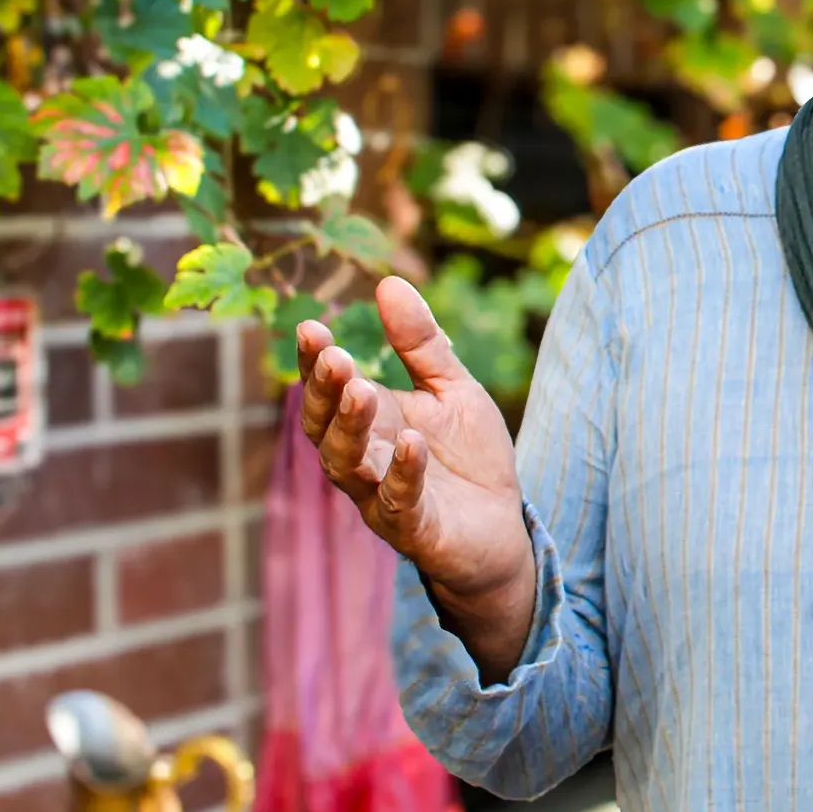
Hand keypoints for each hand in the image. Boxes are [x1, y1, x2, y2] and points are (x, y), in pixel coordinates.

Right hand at [297, 276, 533, 674]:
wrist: (501, 529)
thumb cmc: (467, 458)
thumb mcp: (452, 388)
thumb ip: (422, 343)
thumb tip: (389, 281)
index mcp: (368, 421)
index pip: (327, 389)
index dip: (314, 361)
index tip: (311, 327)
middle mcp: (362, 458)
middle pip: (324, 426)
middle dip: (325, 392)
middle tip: (334, 357)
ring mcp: (381, 496)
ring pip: (347, 466)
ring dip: (351, 429)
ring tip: (362, 390)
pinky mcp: (414, 529)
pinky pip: (399, 503)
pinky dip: (403, 474)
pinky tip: (414, 443)